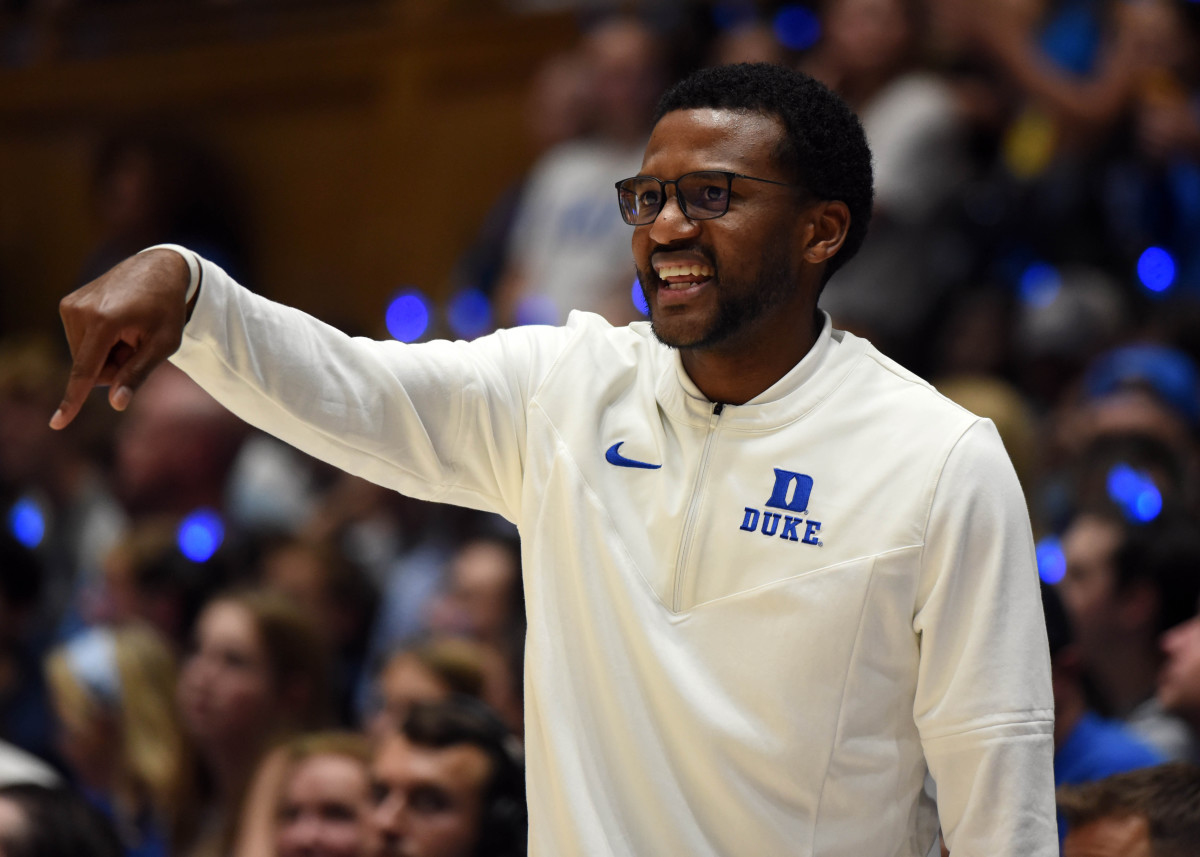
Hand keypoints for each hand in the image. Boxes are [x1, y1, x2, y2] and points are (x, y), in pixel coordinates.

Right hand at [50, 248, 191, 429]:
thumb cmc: (167, 308)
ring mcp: (70, 305)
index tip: (57, 424)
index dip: (73, 401)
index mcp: (105, 321)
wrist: (158, 268)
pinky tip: (118, 324)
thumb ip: (138, 373)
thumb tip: (116, 404)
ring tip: (129, 331)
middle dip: (113, 366)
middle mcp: (80, 311)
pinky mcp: (68, 304)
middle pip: (89, 367)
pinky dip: (100, 342)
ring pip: (84, 357)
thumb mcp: (164, 344)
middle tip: (137, 343)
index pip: (86, 371)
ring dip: (108, 354)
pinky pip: (81, 342)